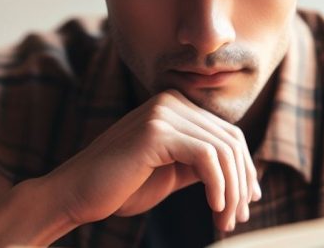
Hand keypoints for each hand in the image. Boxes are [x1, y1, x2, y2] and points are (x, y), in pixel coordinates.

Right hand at [43, 89, 261, 231]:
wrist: (75, 195)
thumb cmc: (122, 187)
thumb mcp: (173, 172)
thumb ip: (204, 165)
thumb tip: (247, 179)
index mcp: (176, 106)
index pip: (228, 134)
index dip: (244, 170)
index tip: (247, 203)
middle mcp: (171, 101)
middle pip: (230, 141)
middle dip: (240, 183)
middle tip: (238, 219)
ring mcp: (163, 112)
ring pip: (222, 150)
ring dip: (230, 191)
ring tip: (226, 221)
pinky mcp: (156, 131)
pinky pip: (206, 157)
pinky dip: (217, 185)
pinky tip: (214, 208)